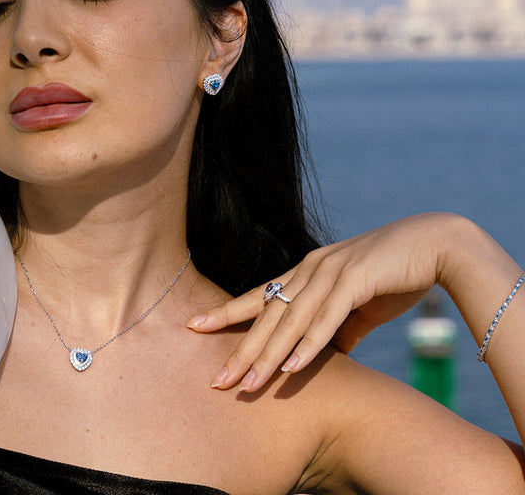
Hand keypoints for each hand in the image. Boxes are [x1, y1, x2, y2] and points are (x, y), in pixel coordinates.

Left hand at [187, 212, 457, 391]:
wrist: (434, 246)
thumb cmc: (393, 273)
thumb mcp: (358, 304)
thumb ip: (339, 327)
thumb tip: (326, 355)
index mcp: (306, 272)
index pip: (259, 296)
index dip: (227, 313)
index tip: (196, 326)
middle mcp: (310, 270)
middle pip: (267, 315)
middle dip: (240, 349)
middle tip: (216, 380)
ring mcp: (330, 273)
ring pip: (291, 321)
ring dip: (269, 356)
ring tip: (246, 386)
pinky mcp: (355, 280)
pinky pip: (327, 319)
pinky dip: (309, 344)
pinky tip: (292, 368)